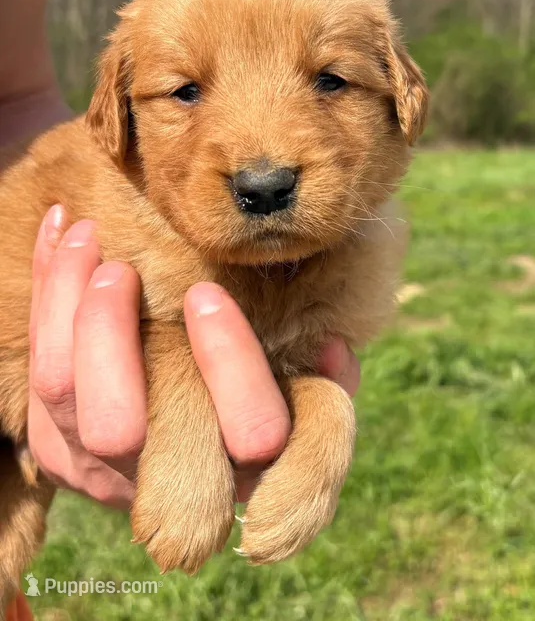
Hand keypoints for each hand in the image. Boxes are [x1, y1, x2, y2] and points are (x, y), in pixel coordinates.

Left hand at [28, 206, 359, 507]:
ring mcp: (92, 466)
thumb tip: (329, 352)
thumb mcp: (306, 402)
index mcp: (238, 469)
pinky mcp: (50, 442)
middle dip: (110, 337)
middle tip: (123, 269)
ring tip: (90, 235)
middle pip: (115, 428)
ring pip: (57, 390)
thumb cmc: (254, 401)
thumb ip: (327, 388)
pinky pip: (31, 363)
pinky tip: (63, 228)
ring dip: (67, 300)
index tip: (208, 294)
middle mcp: (158, 483)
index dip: (230, 364)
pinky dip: (46, 287)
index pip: (246, 434)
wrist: (180, 427)